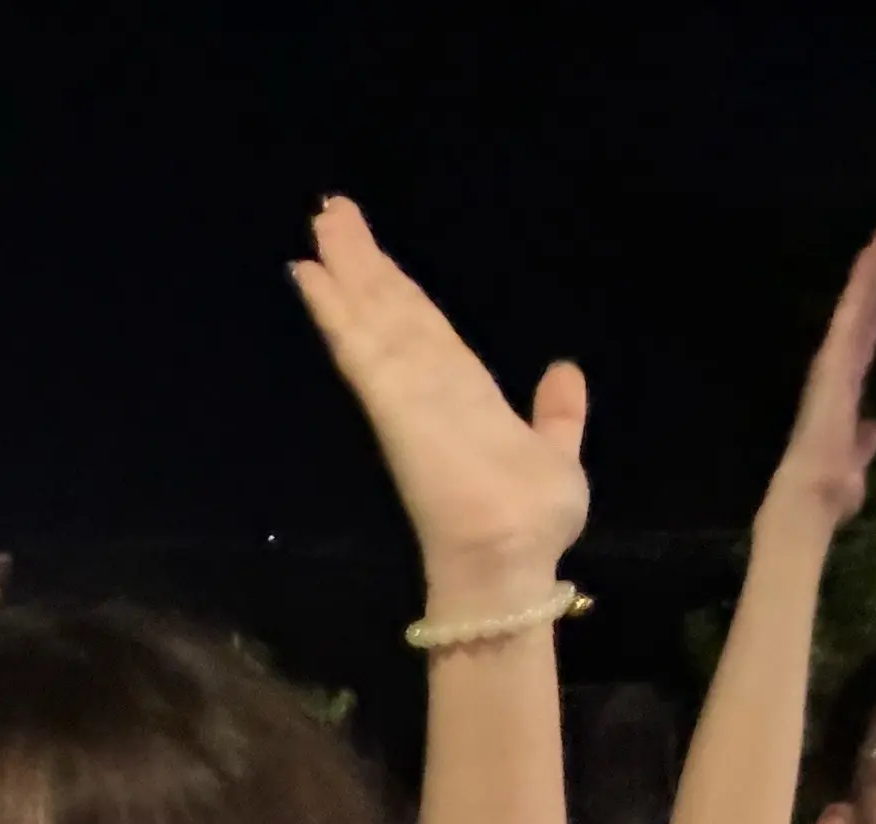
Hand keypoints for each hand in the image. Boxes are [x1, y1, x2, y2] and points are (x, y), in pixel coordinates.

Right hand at [290, 197, 588, 590]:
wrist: (511, 559)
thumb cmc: (531, 522)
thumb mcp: (557, 454)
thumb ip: (557, 415)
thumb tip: (564, 369)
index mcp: (465, 397)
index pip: (425, 330)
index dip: (396, 289)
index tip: (369, 252)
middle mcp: (429, 387)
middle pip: (391, 311)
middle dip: (362, 262)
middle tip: (330, 213)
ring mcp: (406, 394)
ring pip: (372, 318)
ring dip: (345, 269)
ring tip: (320, 222)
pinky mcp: (392, 404)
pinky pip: (360, 348)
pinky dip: (335, 310)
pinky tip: (310, 275)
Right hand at [766, 221, 875, 532]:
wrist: (805, 507)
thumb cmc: (823, 497)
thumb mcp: (853, 466)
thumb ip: (862, 444)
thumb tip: (874, 426)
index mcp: (843, 396)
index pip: (864, 347)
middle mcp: (837, 376)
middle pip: (861, 320)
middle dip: (874, 280)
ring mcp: (834, 369)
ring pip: (856, 311)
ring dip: (871, 272)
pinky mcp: (832, 366)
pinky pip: (850, 320)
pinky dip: (863, 290)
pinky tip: (875, 261)